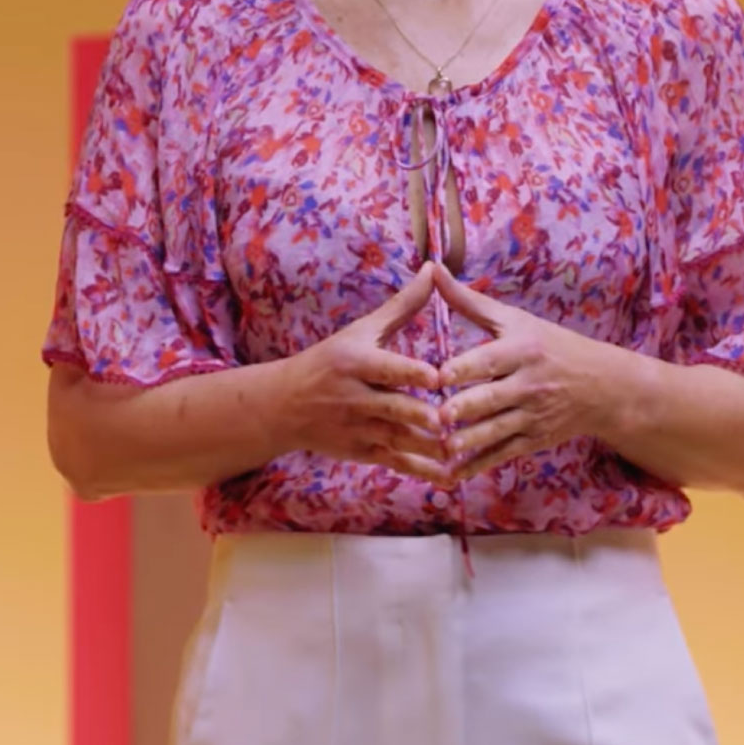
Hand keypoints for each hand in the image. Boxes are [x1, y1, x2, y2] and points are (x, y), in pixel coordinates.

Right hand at [278, 259, 454, 483]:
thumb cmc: (330, 360)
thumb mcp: (362, 330)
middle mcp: (354, 397)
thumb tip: (433, 268)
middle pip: (391, 408)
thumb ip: (403, 305)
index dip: (409, 373)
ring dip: (427, 447)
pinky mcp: (362, 453)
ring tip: (459, 450)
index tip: (436, 377)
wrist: (284, 406)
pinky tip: (451, 476)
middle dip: (418, 415)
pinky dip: (423, 471)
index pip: (385, 368)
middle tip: (448, 418)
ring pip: (396, 439)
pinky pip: (396, 462)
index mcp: (355, 363)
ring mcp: (357, 429)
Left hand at [433, 266, 642, 482]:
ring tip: (444, 446)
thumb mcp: (516, 320)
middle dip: (465, 409)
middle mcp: (529, 384)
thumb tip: (433, 270)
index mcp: (522, 350)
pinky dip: (478, 465)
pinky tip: (453, 473)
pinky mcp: (533, 440)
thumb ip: (470, 302)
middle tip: (438, 416)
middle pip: (491, 398)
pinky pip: (502, 454)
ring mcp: (532, 415)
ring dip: (469, 441)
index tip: (439, 375)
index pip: (489, 360)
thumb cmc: (550, 345)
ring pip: (496, 431)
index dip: (464, 368)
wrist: (601, 386)